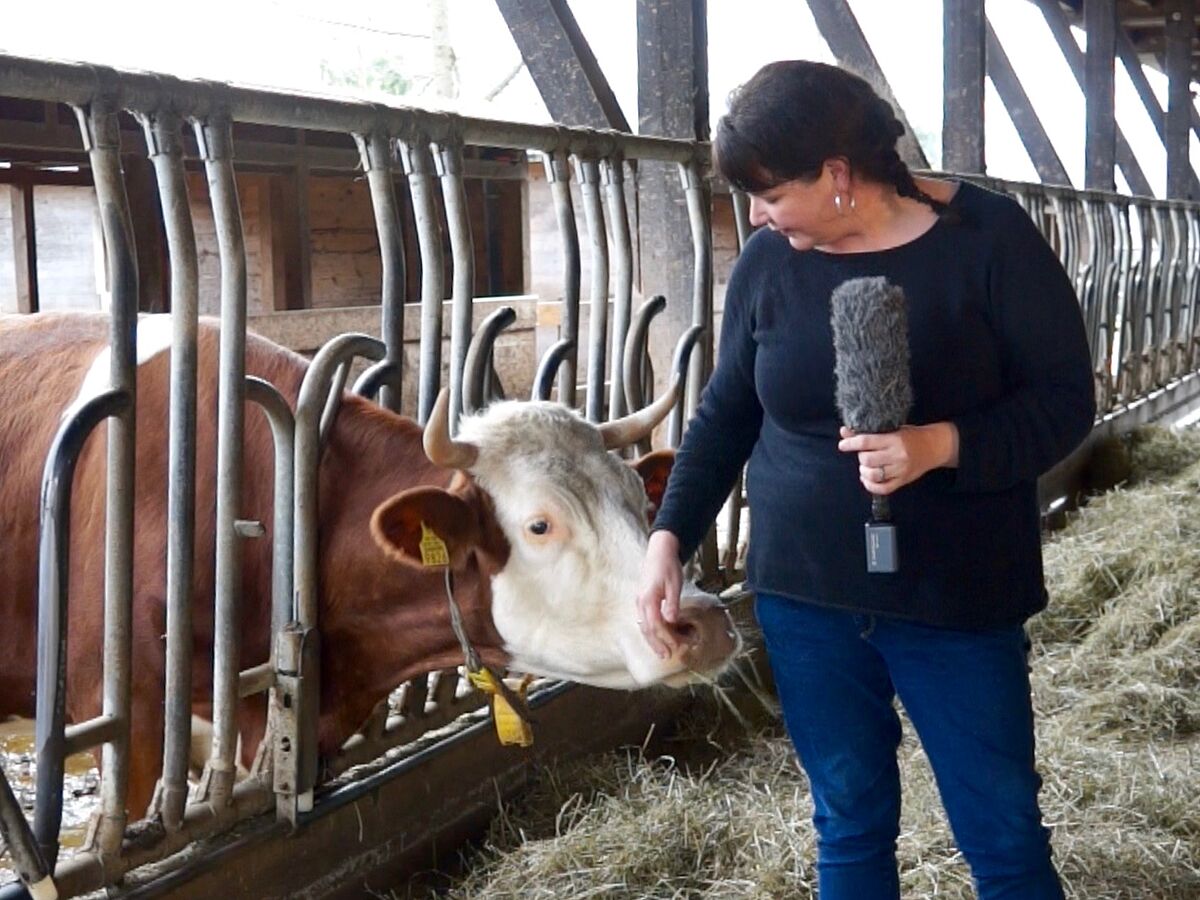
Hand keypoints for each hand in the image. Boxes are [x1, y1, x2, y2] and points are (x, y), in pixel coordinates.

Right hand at [635, 530, 683, 658]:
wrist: (660, 550)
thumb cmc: (668, 565)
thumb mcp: (674, 584)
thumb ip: (672, 603)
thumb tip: (671, 621)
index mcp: (648, 598)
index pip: (655, 625)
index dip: (664, 638)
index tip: (675, 647)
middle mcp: (641, 602)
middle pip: (646, 629)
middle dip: (656, 644)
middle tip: (665, 656)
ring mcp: (640, 601)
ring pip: (643, 625)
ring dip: (652, 639)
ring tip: (661, 650)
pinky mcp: (643, 600)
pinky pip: (644, 619)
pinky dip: (651, 630)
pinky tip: (658, 635)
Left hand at [837, 422, 959, 494]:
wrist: (934, 447)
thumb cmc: (910, 436)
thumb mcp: (891, 429)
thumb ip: (868, 433)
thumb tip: (844, 432)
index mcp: (894, 439)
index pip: (866, 441)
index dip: (850, 443)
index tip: (842, 445)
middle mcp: (898, 455)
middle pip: (867, 459)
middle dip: (861, 457)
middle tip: (865, 454)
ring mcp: (901, 470)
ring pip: (873, 475)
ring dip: (864, 471)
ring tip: (866, 466)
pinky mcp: (903, 481)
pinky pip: (883, 489)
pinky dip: (870, 486)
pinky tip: (867, 479)